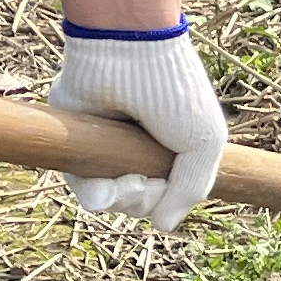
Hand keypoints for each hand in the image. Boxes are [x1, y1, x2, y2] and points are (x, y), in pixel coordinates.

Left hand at [46, 21, 227, 230]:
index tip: (172, 182)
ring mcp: (106, 149)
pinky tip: (106, 184)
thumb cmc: (173, 91)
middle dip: (143, 201)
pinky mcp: (76, 145)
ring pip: (110, 202)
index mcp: (168, 148)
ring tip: (127, 181)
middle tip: (144, 180)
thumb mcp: (204, 142)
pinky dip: (95, 194)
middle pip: (137, 204)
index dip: (168, 199)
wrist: (128, 54)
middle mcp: (136, 150)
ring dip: (121, 200)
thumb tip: (164, 226)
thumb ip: (192, 188)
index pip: (166, 194)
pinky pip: (82, 188)